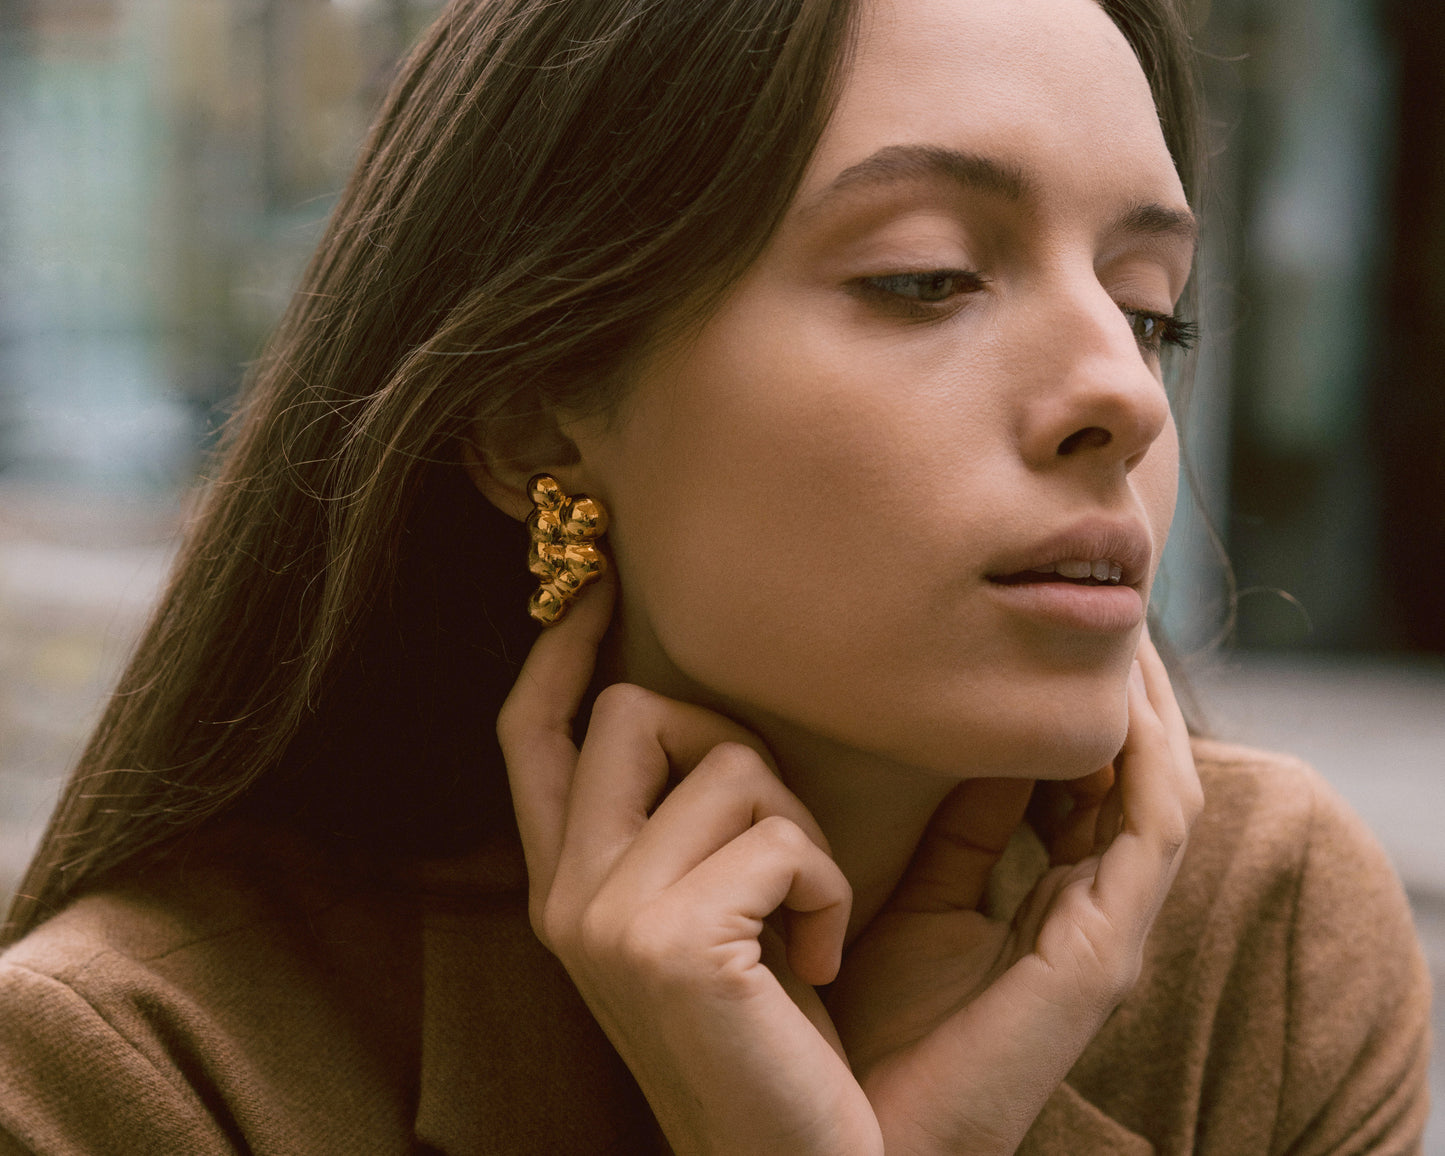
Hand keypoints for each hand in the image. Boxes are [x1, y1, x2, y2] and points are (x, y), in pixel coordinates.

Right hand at [496, 574, 882, 1155]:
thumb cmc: (771, 1044)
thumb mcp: (709, 924)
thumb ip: (680, 827)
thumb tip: (705, 715)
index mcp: (570, 885)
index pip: (531, 732)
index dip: (559, 648)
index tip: (599, 582)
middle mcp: (565, 894)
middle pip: (629, 710)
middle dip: (730, 741)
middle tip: (780, 835)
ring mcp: (603, 916)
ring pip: (725, 760)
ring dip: (800, 830)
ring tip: (809, 924)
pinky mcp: (665, 941)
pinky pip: (779, 834)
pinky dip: (826, 887)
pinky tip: (817, 961)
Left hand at [827, 633, 1202, 1154]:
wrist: (845, 1130)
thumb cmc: (864, 1017)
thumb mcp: (908, 894)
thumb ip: (955, 826)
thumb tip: (966, 732)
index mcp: (1050, 900)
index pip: (1090, 781)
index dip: (1077, 703)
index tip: (1041, 629)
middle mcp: (1093, 911)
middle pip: (1136, 774)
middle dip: (1118, 688)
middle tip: (1089, 604)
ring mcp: (1109, 932)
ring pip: (1160, 787)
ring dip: (1143, 703)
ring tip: (1109, 625)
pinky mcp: (1105, 952)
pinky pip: (1153, 826)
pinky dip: (1142, 753)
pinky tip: (1109, 695)